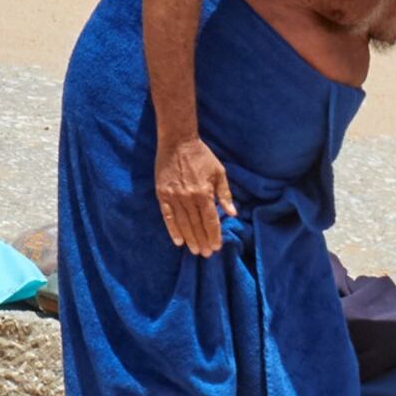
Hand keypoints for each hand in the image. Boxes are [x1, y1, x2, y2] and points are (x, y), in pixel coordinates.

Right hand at [154, 137, 236, 256]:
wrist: (178, 142)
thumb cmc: (202, 156)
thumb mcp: (219, 172)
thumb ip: (225, 194)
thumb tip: (233, 214)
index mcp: (204, 192)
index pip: (210, 220)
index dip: (214, 235)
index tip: (216, 247)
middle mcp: (188, 197)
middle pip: (197, 225)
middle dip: (202, 241)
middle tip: (206, 254)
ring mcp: (174, 196)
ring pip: (183, 223)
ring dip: (190, 239)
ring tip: (194, 251)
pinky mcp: (162, 194)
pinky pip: (167, 216)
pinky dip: (172, 230)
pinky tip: (178, 241)